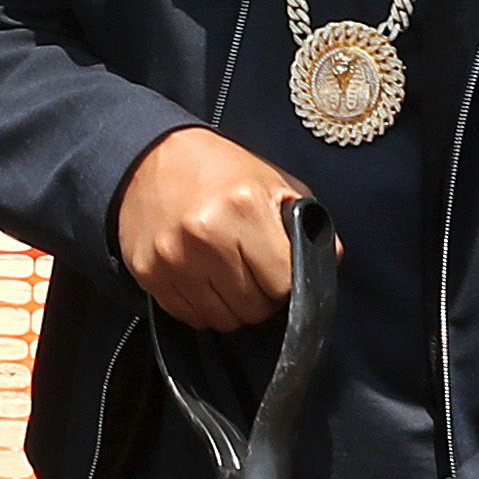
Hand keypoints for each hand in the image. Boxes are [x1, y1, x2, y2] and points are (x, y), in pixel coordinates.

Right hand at [115, 128, 304, 330]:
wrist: (150, 158)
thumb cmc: (221, 171)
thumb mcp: (274, 183)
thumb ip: (306, 224)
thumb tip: (329, 262)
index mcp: (244, 208)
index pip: (283, 285)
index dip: (288, 285)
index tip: (280, 272)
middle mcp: (206, 236)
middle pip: (253, 308)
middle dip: (261, 298)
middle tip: (253, 273)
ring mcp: (173, 258)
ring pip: (222, 319)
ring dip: (232, 306)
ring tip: (228, 276)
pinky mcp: (148, 273)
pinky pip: (190, 316)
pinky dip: (203, 307)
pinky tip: (203, 279)